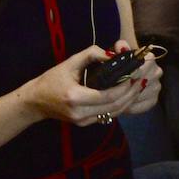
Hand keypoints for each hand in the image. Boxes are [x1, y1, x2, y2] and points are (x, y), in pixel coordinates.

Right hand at [19, 41, 156, 125]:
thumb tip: (113, 54)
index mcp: (75, 97)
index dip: (125, 87)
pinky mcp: (85, 124)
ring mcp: (83, 121)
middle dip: (131, 94)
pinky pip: (107, 115)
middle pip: (114, 106)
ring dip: (128, 101)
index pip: (108, 95)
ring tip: (138, 87)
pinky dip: (119, 105)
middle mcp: (80, 112)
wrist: (35, 101)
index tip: (135, 75)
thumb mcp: (70, 62)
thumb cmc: (51, 79)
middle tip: (142, 81)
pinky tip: (127, 96)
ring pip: (113, 113)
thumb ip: (92, 54)